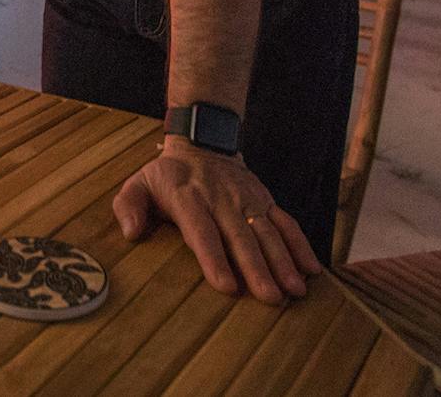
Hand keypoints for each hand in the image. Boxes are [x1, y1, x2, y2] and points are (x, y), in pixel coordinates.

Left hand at [111, 140, 320, 304]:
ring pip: (268, 232)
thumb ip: (128, 205)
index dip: (214, 258)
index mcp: (188, 198)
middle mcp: (221, 199)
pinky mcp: (265, 200)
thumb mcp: (139, 182)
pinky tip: (312, 269)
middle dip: (257, 269)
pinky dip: (300, 244)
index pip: (202, 231)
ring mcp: (247, 199)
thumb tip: (130, 232)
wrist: (203, 142)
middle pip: (241, 237)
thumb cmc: (167, 175)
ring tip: (295, 290)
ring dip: (283, 261)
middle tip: (270, 298)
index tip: (226, 286)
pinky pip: (286, 222)